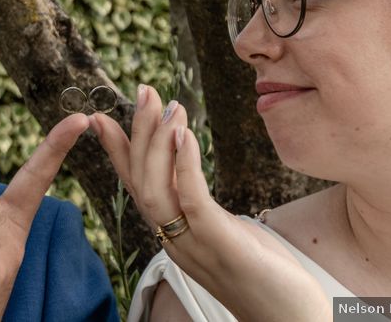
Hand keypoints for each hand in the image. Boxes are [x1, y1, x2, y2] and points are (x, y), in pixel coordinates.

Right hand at [91, 85, 329, 321]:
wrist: (290, 321)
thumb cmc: (267, 279)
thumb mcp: (228, 236)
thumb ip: (205, 213)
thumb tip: (193, 184)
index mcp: (173, 236)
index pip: (136, 187)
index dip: (117, 151)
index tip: (100, 117)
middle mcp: (174, 240)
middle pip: (140, 181)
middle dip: (136, 133)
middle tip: (142, 92)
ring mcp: (193, 244)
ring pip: (154, 188)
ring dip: (156, 142)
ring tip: (166, 104)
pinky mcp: (218, 243)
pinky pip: (191, 198)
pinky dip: (183, 163)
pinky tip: (185, 134)